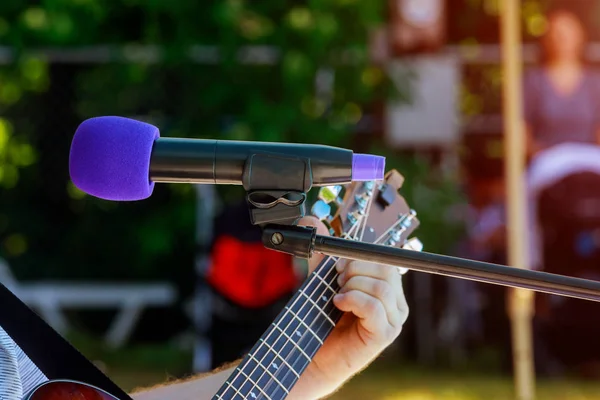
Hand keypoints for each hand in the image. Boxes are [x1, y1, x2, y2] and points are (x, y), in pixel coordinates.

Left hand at [288, 216, 408, 398]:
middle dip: (355, 269)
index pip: (385, 258)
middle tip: (335, 281)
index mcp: (387, 287)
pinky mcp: (384, 335)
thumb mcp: (321, 279)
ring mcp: (393, 320)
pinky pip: (374, 307)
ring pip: (380, 287)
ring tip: (336, 295)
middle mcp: (396, 303)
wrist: (312, 354)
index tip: (338, 265)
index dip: (361, 257)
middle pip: (385, 269)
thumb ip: (322, 251)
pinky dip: (353, 300)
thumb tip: (311, 218)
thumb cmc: (321, 319)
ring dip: (352, 286)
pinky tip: (338, 303)